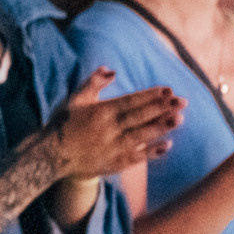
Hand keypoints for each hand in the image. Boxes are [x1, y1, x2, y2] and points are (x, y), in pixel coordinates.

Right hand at [46, 69, 183, 180]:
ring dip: (161, 127)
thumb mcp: (75, 100)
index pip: (130, 101)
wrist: (51, 157)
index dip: (150, 95)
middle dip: (162, 108)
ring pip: (140, 136)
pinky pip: (135, 157)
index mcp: (99, 112)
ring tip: (179, 119)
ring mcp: (111, 147)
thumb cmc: (64, 124)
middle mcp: (107, 129)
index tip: (168, 90)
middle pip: (139, 117)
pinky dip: (151, 152)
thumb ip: (93, 84)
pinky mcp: (113, 163)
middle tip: (183, 101)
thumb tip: (111, 70)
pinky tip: (167, 145)